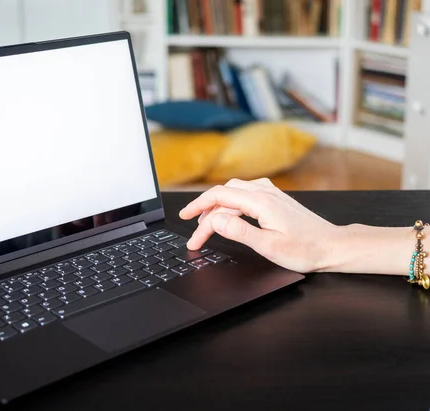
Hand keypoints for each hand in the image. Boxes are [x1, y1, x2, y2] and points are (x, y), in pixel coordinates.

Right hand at [178, 178, 340, 272]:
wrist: (333, 246)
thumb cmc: (306, 249)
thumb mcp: (268, 246)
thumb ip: (239, 232)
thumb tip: (215, 220)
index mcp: (260, 202)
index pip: (219, 196)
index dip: (198, 206)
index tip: (184, 218)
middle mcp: (265, 192)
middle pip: (224, 193)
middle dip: (204, 209)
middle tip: (194, 229)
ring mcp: (271, 193)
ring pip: (234, 192)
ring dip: (217, 207)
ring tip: (208, 225)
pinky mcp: (276, 199)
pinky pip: (245, 194)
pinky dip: (231, 204)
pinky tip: (231, 215)